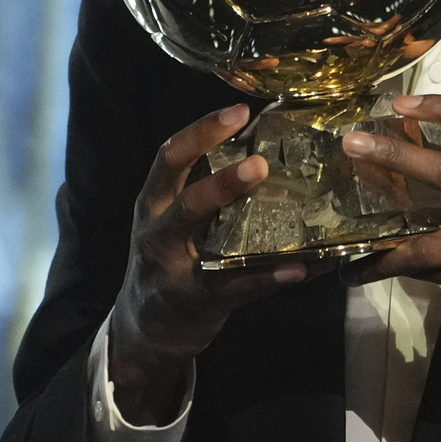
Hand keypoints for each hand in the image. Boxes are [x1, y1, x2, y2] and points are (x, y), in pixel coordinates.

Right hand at [109, 104, 321, 423]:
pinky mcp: (196, 303)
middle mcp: (158, 232)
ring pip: (205, 242)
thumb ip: (203, 188)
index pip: (170, 158)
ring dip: (239, 218)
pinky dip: (266, 277)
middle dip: (223, 179)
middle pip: (186, 199)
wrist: (143, 331)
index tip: (239, 110)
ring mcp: (174, 270)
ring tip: (273, 201)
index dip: (202, 132)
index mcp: (154, 202)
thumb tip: (263, 150)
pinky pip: (233, 288)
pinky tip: (298, 268)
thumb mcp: (171, 219)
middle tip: (260, 162)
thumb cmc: (169, 259)